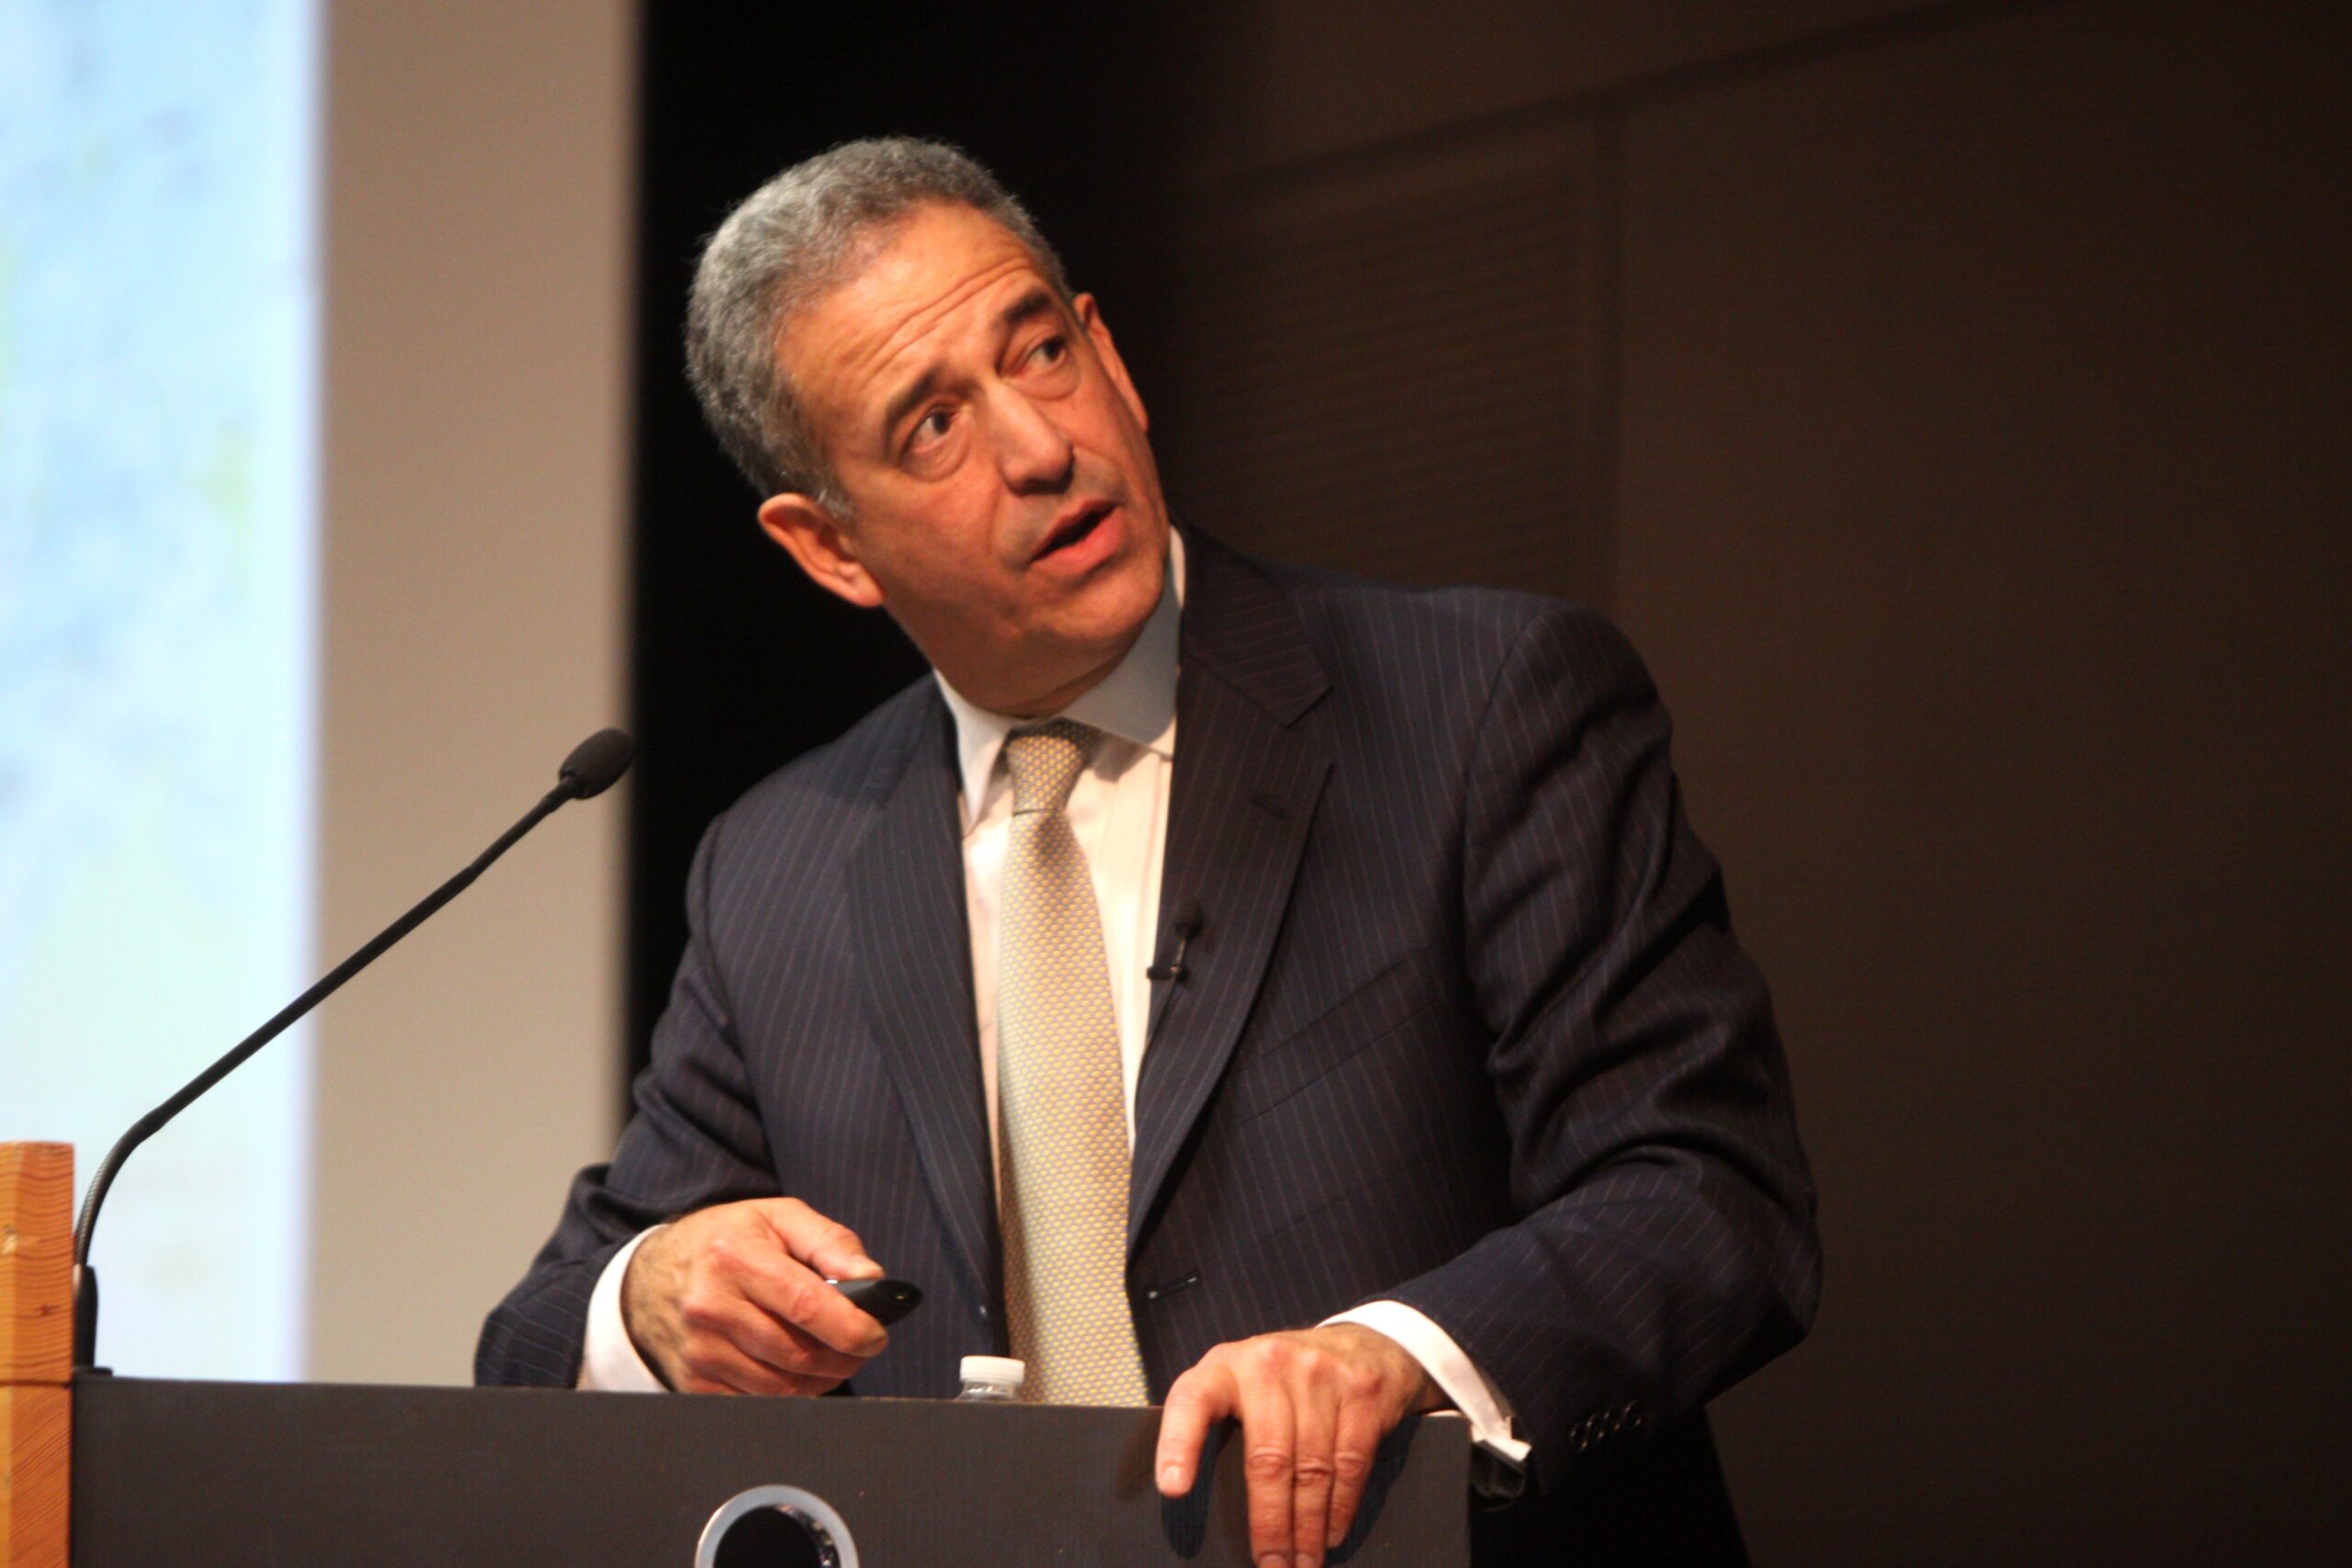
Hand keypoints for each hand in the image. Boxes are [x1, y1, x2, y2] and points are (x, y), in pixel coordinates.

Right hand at [621, 1197, 889, 1394]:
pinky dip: (790, 1393)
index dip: (851, 1328)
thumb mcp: (779, 1218)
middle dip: (844, 1357)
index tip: (876, 1335)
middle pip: (798, 1354)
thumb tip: (873, 1279)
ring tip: (834, 1356)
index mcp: (735, 1257)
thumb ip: (831, 1243)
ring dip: (822, 1378)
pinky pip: (758, 1402)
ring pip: (782, 1386)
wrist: (651, 1274)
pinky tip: (798, 1369)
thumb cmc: (728, 1241)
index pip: (805, 1305)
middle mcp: (710, 1307)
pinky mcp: (694, 1382)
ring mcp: (699, 1350)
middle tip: (861, 1346)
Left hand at [1154, 1324, 1446, 1566]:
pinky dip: (1340, 1507)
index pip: (1192, 1401)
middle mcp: (1269, 1364)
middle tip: (1271, 1565)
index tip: (1173, 1488)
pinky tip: (1332, 1532)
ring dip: (1308, 1527)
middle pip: (1267, 1458)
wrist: (1361, 1343)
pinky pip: (1349, 1463)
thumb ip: (1221, 1422)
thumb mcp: (1242, 1383)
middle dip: (1270, 1523)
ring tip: (1303, 1562)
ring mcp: (1320, 1375)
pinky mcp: (1361, 1393)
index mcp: (1225, 1367)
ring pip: (1311, 1468)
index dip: (1180, 1444)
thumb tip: (1195, 1499)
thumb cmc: (1283, 1381)